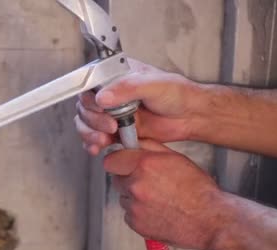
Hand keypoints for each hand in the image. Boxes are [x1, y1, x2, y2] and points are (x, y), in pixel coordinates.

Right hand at [75, 59, 199, 154]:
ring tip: (103, 139)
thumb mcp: (154, 84)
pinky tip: (98, 146)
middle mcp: (112, 93)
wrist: (191, 116)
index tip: (99, 106)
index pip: (90, 82)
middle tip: (110, 125)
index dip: (89, 96)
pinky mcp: (116, 130)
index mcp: (117, 75)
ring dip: (90, 132)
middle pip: (85, 105)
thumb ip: (128, 88)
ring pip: (86, 122)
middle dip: (92, 118)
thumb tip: (104, 96)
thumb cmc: (178, 94)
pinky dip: (93, 143)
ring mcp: (113, 112)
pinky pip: (96, 137)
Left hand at [104, 140, 223, 249]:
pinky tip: (158, 212)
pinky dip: (139, 214)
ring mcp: (134, 206)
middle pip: (117, 179)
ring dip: (135, 198)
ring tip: (158, 199)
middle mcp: (136, 185)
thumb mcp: (177, 159)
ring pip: (124, 198)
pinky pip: (129, 215)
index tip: (124, 164)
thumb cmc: (198, 190)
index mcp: (145, 165)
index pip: (111, 160)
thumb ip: (151, 148)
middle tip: (149, 183)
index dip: (118, 162)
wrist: (209, 220)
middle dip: (128, 179)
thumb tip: (134, 143)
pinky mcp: (136, 224)